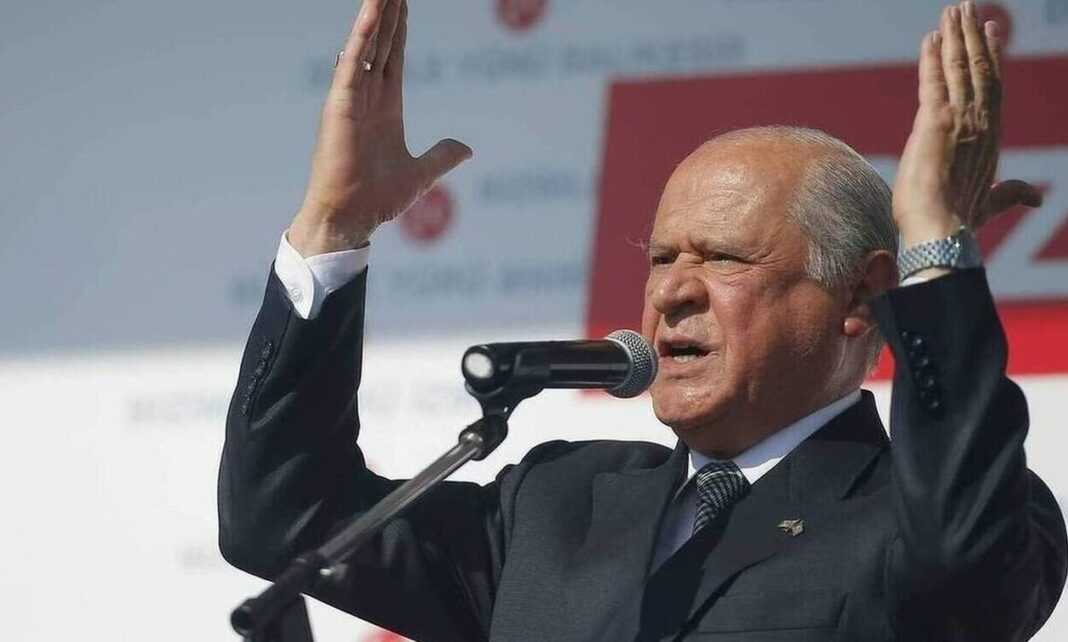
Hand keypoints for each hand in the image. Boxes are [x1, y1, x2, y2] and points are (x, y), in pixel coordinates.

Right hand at [288, 0, 472, 255]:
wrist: (352, 219)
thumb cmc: (377, 200)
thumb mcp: (421, 174)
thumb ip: (441, 156)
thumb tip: (466, 148)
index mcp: (386, 108)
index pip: (394, 58)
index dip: (400, 30)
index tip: (403, 3)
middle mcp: (367, 97)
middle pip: (382, 44)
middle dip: (388, 12)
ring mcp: (352, 98)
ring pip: (367, 46)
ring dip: (375, 15)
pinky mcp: (340, 105)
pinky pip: (353, 64)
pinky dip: (362, 37)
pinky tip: (372, 13)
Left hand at [892, 1, 1041, 248]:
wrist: (941, 230)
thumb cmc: (961, 221)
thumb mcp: (991, 203)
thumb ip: (1011, 193)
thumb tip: (1037, 199)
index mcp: (992, 137)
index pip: (992, 87)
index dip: (991, 57)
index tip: (990, 31)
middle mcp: (980, 123)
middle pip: (979, 69)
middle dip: (972, 36)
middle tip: (967, 7)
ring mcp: (959, 120)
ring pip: (959, 68)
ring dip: (954, 36)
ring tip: (952, 10)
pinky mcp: (933, 121)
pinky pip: (933, 80)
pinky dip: (931, 57)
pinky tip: (931, 37)